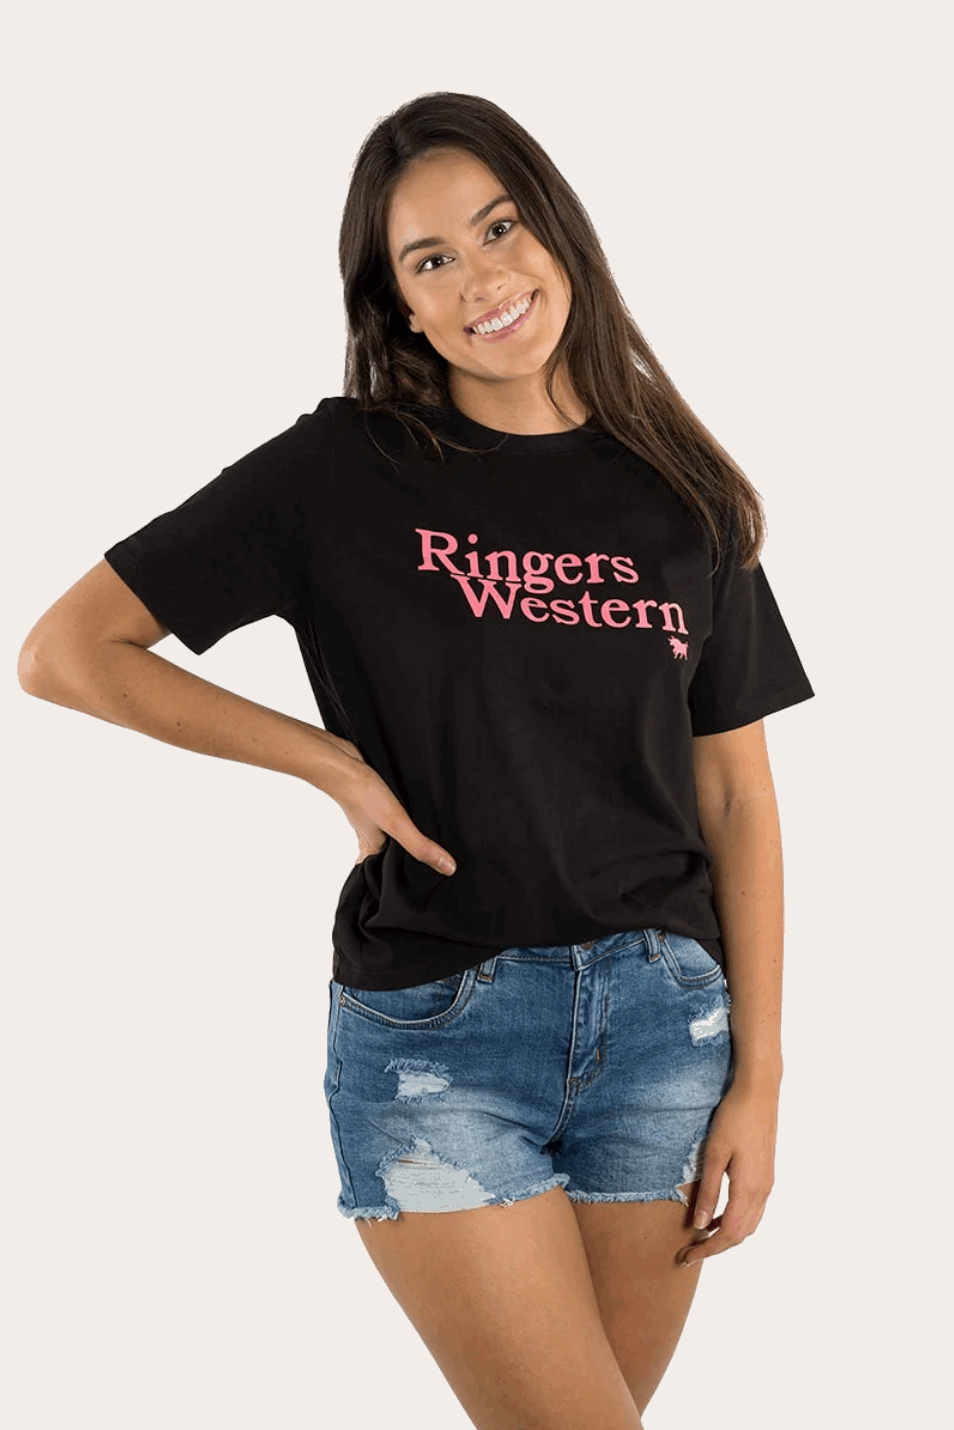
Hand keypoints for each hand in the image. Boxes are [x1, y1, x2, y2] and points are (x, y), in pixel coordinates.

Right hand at [329, 755, 457, 876]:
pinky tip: (415, 810)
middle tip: (434, 862)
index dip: (398, 880)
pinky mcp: (374, 801)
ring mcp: (371, 819)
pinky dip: (403, 815)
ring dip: (407, 834)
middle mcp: (370, 837)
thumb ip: (420, 846)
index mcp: (371, 850)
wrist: (342, 763)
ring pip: (393, 833)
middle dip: (408, 857)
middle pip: (391, 854)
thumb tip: (448, 868)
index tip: (419, 885)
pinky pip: (392, 813)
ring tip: (431, 838)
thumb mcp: (396, 824)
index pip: (384, 875)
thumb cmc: (363, 795)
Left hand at [676, 1080, 778, 1267]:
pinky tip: (718, 1213)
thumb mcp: (714, 1154)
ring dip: (728, 1235)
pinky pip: (753, 1210)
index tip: (687, 1257)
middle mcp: (763, 1192)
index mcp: (749, 1189)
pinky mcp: (767, 1174)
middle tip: (690, 1252)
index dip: (708, 1250)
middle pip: (741, 1235)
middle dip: (716, 1247)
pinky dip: (736, 1220)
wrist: (759, 1092)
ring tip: (702, 1237)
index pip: (729, 1234)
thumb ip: (708, 1191)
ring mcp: (767, 1183)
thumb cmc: (733, 1118)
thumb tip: (700, 1225)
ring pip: (750, 1224)